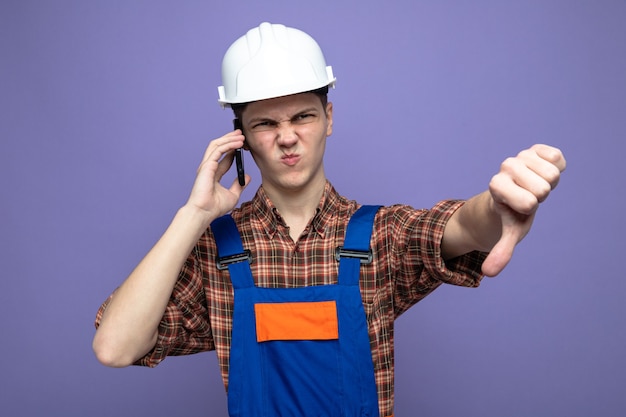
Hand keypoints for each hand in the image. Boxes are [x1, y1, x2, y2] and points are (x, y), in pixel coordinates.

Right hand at [185, 129, 248, 222]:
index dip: (232, 150)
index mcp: (213, 174)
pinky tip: (238, 143)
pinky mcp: (207, 165)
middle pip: (218, 148)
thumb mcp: (233, 195)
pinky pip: (218, 150)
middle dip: (229, 139)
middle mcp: (208, 168)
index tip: (242, 145)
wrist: (204, 212)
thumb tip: (247, 177)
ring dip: (229, 139)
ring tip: (240, 135)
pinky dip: (229, 144)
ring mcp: (206, 166)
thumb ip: (239, 185)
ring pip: (217, 145)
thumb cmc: (214, 207)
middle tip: (241, 134)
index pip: (223, 158)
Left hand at [481, 144, 565, 275]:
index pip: (529, 203)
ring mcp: (520, 155)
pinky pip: (557, 156)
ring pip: (552, 173)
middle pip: (544, 187)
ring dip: (547, 182)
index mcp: (496, 186)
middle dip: (540, 196)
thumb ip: (501, 251)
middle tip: (528, 196)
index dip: (529, 208)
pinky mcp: (535, 148)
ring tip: (533, 185)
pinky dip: (556, 167)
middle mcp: (505, 167)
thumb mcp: (508, 234)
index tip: (518, 207)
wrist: (514, 193)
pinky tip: (542, 172)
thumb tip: (488, 273)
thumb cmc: (512, 215)